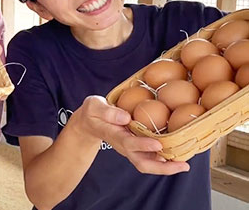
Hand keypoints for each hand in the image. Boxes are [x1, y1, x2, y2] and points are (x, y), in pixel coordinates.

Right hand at [73, 95, 189, 174]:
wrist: (90, 122)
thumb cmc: (93, 112)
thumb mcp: (94, 105)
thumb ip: (107, 111)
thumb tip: (126, 117)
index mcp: (113, 134)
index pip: (128, 142)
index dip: (143, 144)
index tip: (157, 143)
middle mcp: (124, 145)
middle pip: (142, 162)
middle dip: (162, 167)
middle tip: (181, 165)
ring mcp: (130, 148)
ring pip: (148, 163)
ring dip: (166, 166)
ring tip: (184, 164)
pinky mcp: (136, 146)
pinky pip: (151, 156)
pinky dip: (165, 158)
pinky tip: (178, 154)